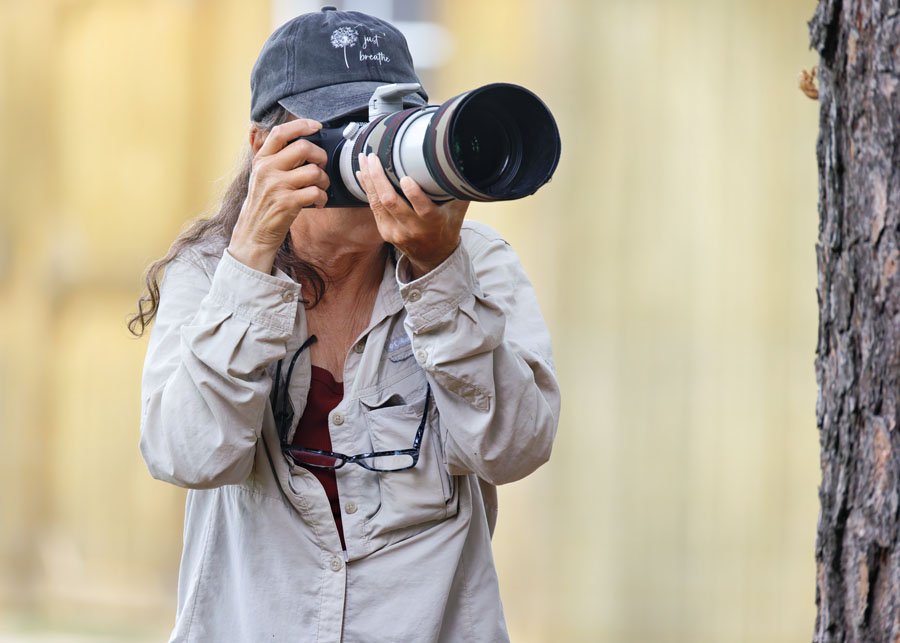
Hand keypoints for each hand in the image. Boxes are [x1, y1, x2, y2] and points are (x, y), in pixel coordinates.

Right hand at [228, 119, 330, 273]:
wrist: (254, 231)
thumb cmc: (264, 202)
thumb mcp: (263, 175)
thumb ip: (278, 159)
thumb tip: (305, 143)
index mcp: (262, 159)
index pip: (280, 132)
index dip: (301, 125)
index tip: (317, 126)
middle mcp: (267, 169)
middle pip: (304, 148)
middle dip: (320, 156)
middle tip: (321, 166)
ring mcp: (277, 186)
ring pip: (314, 171)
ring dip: (324, 180)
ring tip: (320, 188)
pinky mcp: (287, 203)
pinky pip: (316, 192)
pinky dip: (323, 198)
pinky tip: (318, 202)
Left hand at [356, 153, 468, 278]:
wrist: (433, 256)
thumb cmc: (446, 227)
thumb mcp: (457, 211)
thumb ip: (457, 190)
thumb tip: (460, 163)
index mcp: (433, 222)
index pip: (422, 208)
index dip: (413, 193)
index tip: (406, 177)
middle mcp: (412, 228)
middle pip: (391, 202)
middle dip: (379, 178)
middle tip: (373, 157)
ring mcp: (396, 231)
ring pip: (377, 203)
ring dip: (368, 179)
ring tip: (363, 159)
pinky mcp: (385, 231)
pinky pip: (373, 208)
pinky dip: (367, 189)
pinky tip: (362, 174)